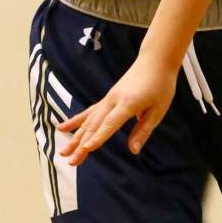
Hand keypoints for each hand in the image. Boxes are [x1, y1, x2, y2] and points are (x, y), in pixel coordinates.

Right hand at [58, 55, 176, 165]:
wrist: (155, 60)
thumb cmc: (161, 84)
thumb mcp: (158, 108)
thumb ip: (143, 129)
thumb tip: (133, 151)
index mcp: (128, 103)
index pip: (111, 122)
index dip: (99, 136)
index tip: (87, 149)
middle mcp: (114, 100)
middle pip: (95, 125)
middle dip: (82, 145)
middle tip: (71, 162)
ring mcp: (108, 98)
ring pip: (88, 120)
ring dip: (76, 137)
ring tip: (63, 152)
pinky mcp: (107, 97)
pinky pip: (89, 111)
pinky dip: (75, 120)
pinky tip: (61, 127)